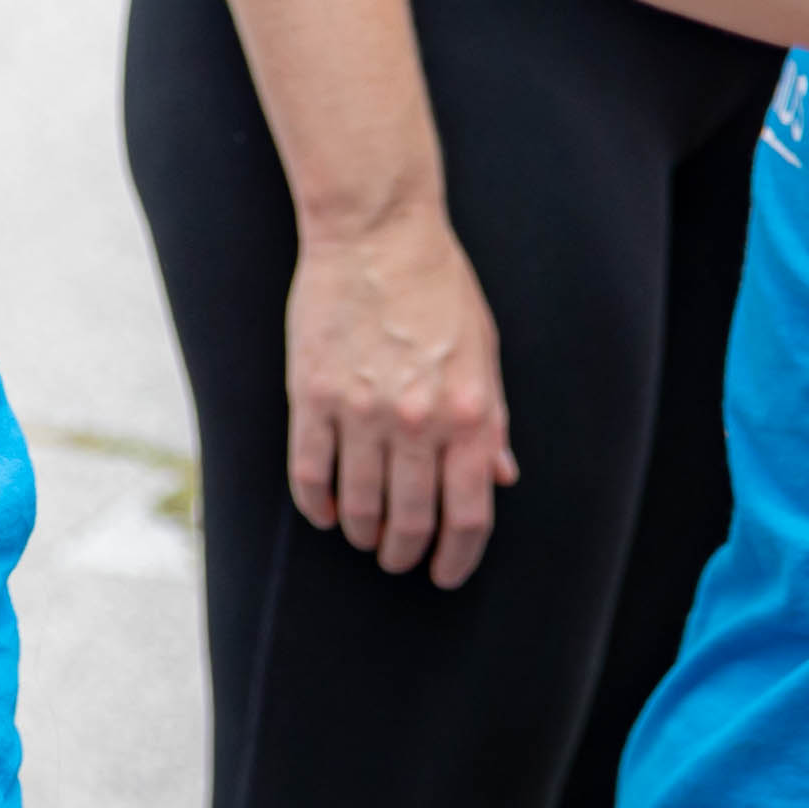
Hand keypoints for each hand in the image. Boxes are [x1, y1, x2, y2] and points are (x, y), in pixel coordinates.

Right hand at [282, 205, 516, 584]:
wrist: (375, 234)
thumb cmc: (438, 289)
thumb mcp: (485, 353)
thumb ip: (492, 421)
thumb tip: (498, 478)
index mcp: (470, 413)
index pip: (466, 516)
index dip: (456, 558)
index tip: (444, 574)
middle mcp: (418, 420)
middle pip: (410, 520)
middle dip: (405, 552)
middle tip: (398, 558)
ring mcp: (361, 410)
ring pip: (358, 505)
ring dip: (361, 533)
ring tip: (363, 536)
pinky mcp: (312, 395)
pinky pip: (310, 472)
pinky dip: (316, 504)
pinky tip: (323, 512)